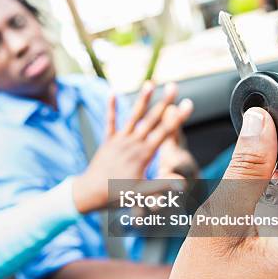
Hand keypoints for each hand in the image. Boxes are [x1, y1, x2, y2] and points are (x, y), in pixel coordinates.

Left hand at [73, 82, 193, 212]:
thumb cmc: (117, 195)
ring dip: (142, 99)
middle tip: (175, 86)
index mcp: (144, 154)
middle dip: (165, 102)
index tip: (188, 103)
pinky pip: (110, 121)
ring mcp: (119, 141)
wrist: (89, 193)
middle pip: (152, 119)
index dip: (177, 117)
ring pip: (133, 116)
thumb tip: (182, 184)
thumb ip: (161, 187)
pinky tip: (112, 92)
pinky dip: (111, 107)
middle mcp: (133, 143)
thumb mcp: (141, 194)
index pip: (164, 132)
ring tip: (150, 83)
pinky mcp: (108, 141)